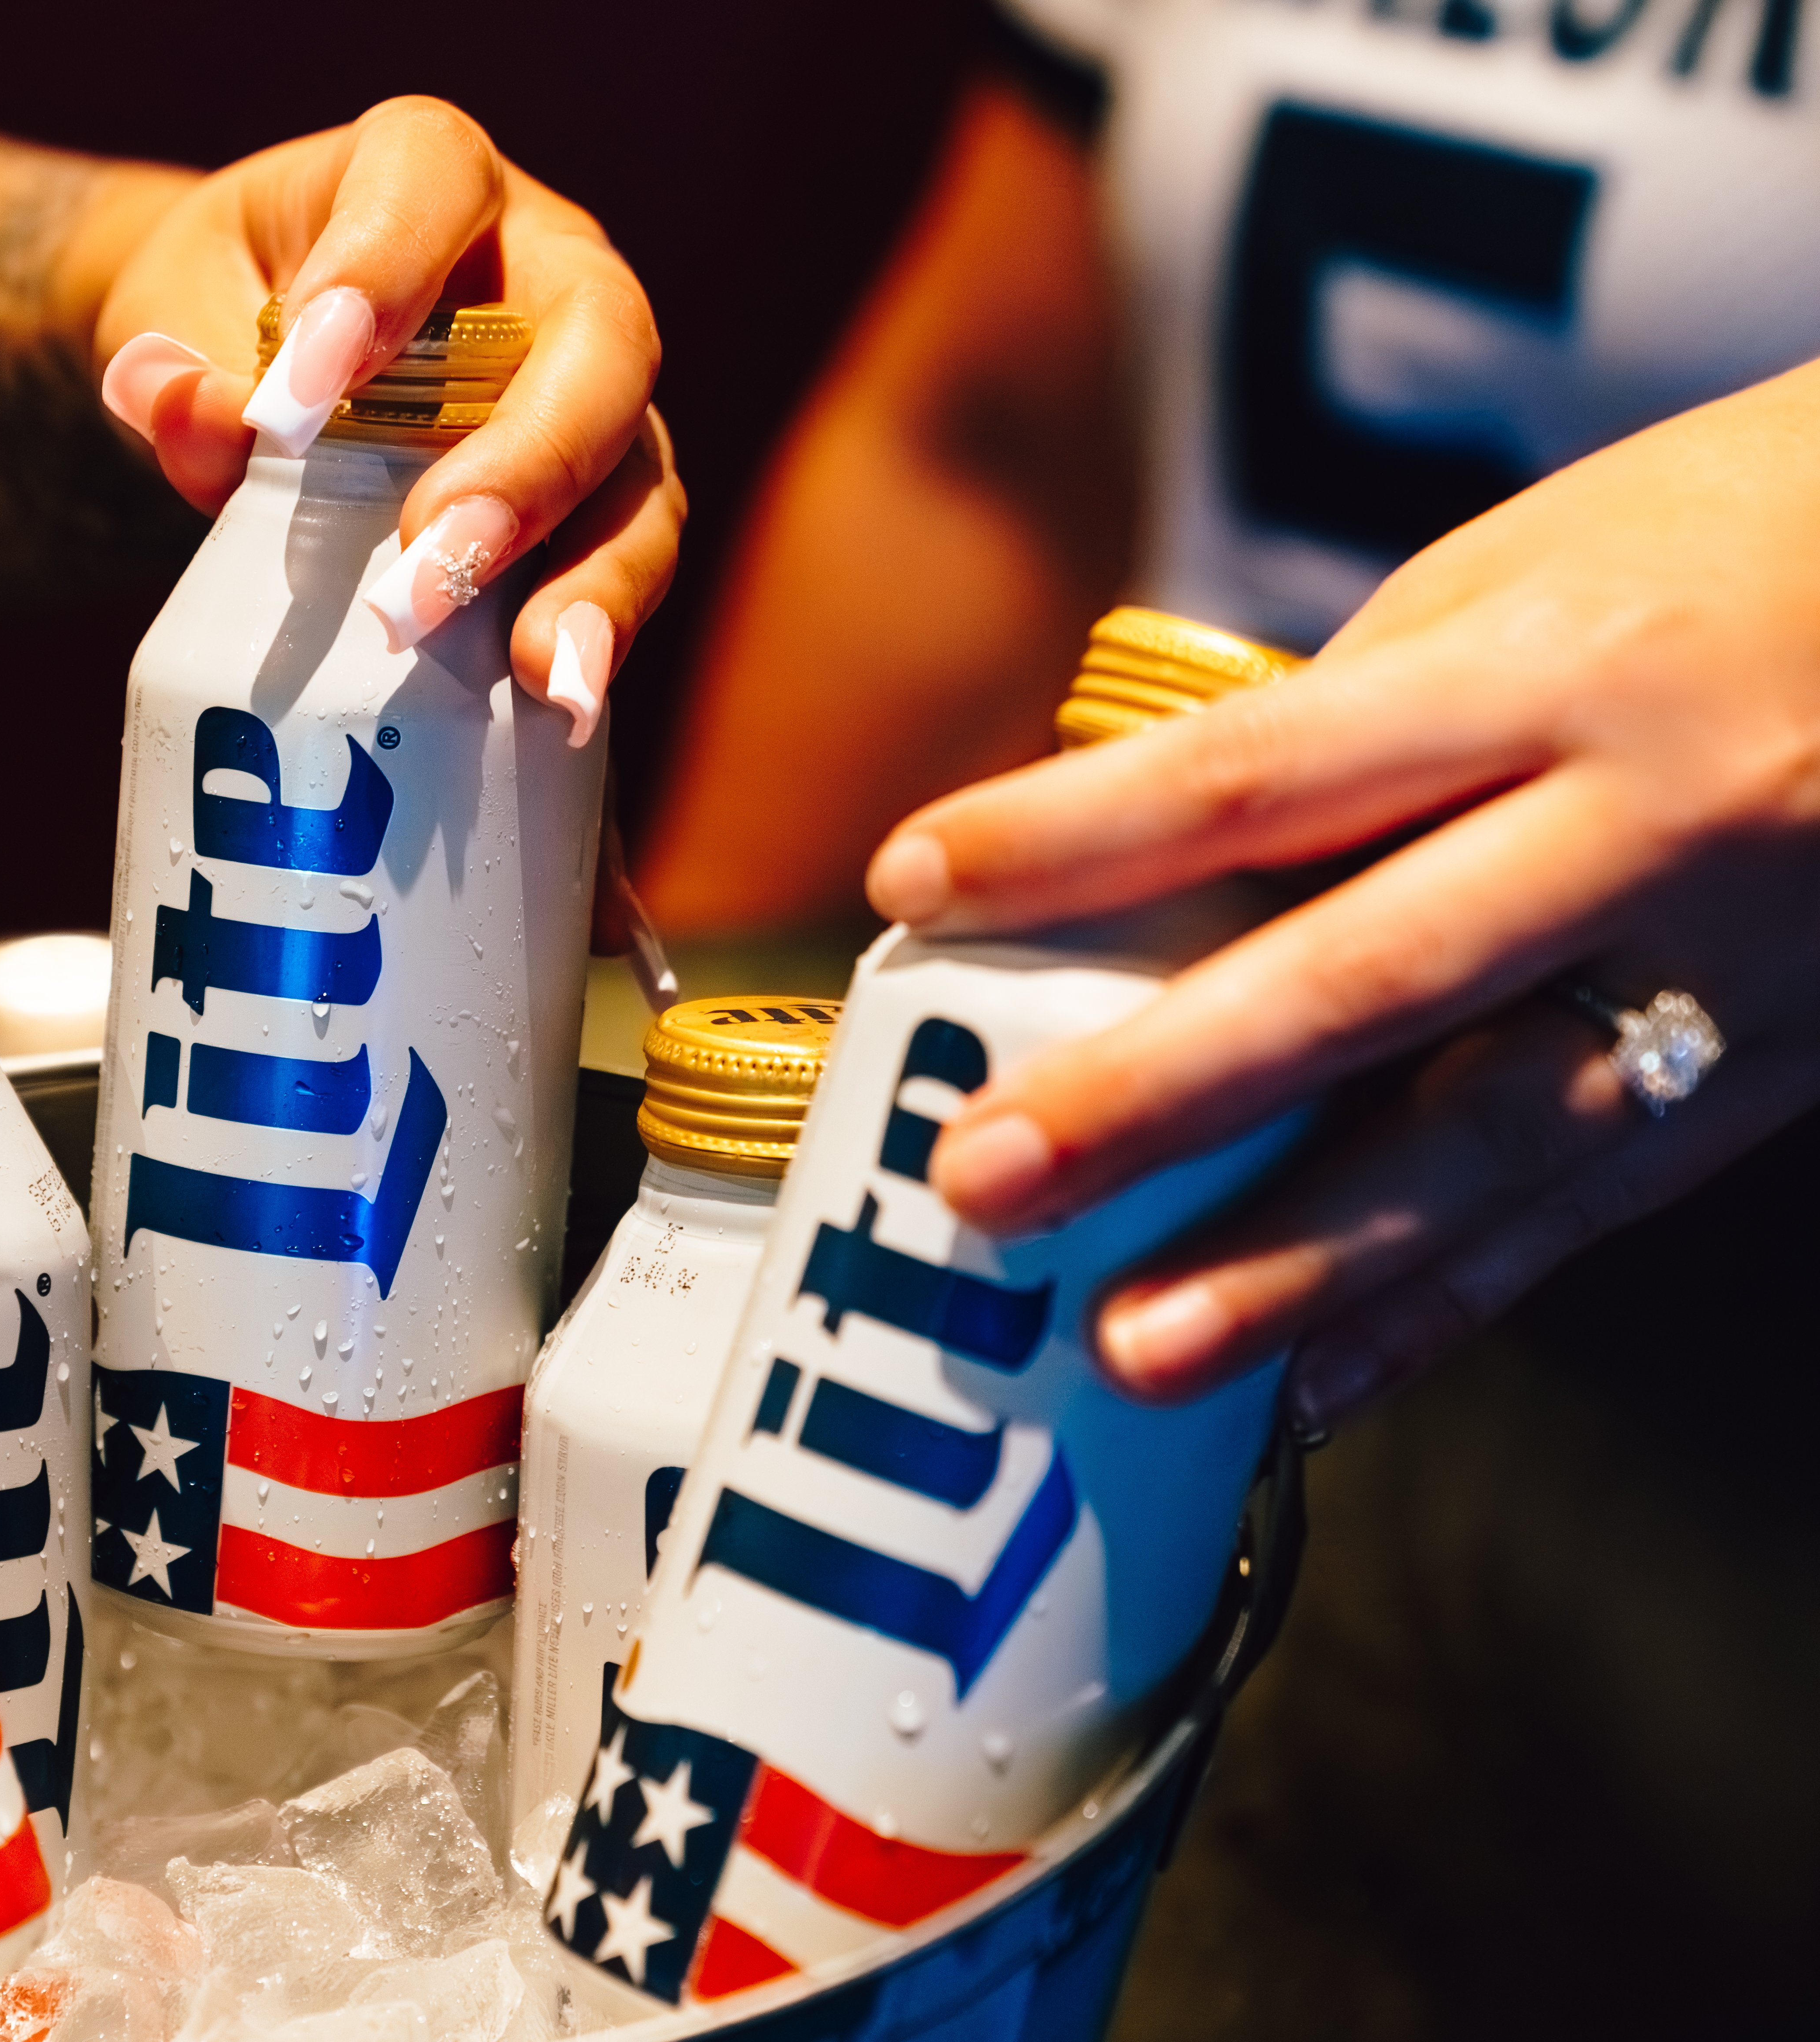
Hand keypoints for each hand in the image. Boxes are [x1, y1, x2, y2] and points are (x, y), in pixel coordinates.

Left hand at [93, 97, 682, 746]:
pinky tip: (560, 703)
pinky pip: (623, 556)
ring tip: (547, 675)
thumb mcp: (171, 306)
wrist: (267, 367)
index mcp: (427, 175)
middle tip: (436, 554)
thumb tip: (181, 410)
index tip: (299, 393)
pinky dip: (595, 628)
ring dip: (595, 575)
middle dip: (524, 459)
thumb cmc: (226, 309)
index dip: (380, 271)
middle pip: (594, 338)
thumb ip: (172, 360)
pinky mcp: (597, 495)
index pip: (428, 185)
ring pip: (635, 467)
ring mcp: (590, 389)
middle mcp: (544, 268)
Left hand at [863, 359, 1819, 1428]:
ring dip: (1298, 1264)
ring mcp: (1739, 964)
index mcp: (1556, 671)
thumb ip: (1348, 738)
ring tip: (1135, 1353)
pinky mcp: (1784, 1068)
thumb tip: (1147, 874)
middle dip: (1163, 1095)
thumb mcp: (1520, 585)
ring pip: (1487, 1140)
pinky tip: (1310, 1384)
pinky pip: (1587, 1211)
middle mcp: (1652, 820)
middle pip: (1368, 978)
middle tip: (987, 1184)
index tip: (910, 884)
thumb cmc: (1716, 553)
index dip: (1075, 835)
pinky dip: (1439, 1306)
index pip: (1267, 771)